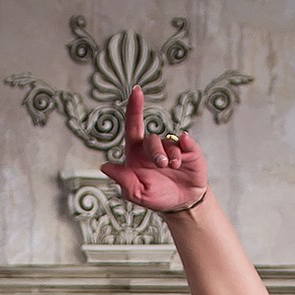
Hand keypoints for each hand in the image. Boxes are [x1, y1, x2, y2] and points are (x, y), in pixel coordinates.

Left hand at [99, 86, 207, 213]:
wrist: (183, 203)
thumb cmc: (158, 196)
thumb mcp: (137, 193)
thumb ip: (123, 180)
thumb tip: (105, 166)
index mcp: (137, 154)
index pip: (133, 127)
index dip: (134, 108)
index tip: (136, 91)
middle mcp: (153, 147)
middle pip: (151, 139)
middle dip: (157, 152)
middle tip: (162, 165)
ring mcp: (172, 147)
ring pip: (169, 142)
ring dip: (172, 155)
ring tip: (175, 167)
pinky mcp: (189, 150)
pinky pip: (187, 141)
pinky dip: (186, 145)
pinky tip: (184, 152)